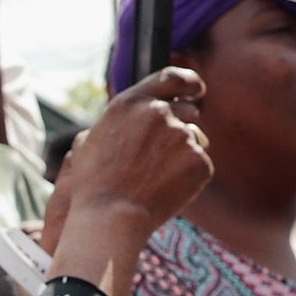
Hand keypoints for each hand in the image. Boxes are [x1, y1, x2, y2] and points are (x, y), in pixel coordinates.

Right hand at [41, 68, 212, 295]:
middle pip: (189, 111)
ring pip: (196, 139)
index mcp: (132, 102)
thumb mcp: (94, 138)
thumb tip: (137, 115)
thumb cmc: (95, 183)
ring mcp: (182, 136)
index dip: (189, 82)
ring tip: (158, 178)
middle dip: (183, 127)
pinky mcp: (199, 161)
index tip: (197, 90)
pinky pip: (202, 164)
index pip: (172, 78)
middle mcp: (159, 113)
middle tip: (163, 155)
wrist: (110, 217)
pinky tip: (168, 190)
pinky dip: (191, 176)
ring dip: (185, 153)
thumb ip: (122, 120)